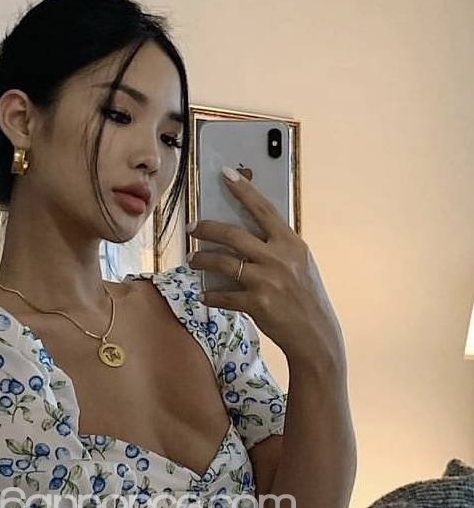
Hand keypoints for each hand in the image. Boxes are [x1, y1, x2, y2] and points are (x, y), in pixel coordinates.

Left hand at [186, 168, 344, 365]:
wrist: (315, 333)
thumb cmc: (306, 297)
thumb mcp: (300, 263)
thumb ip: (278, 247)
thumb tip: (247, 233)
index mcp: (291, 243)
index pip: (263, 209)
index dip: (244, 190)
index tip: (226, 174)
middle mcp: (278, 258)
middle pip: (233, 234)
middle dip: (207, 229)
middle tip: (193, 228)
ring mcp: (267, 280)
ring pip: (223, 263)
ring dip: (202, 260)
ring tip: (193, 260)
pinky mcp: (257, 303)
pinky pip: (224, 295)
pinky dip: (211, 295)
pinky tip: (203, 294)